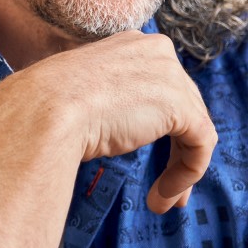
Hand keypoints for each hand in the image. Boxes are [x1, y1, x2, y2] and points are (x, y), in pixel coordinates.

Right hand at [4, 31, 216, 213]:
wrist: (45, 111)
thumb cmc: (51, 108)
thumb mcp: (86, 97)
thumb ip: (113, 103)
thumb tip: (123, 127)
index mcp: (133, 45)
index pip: (162, 88)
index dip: (163, 128)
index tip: (153, 161)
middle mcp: (157, 51)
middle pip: (183, 108)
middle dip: (178, 153)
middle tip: (167, 191)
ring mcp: (171, 75)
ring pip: (194, 128)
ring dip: (181, 170)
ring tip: (163, 202)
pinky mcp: (180, 104)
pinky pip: (201, 143)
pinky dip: (188, 173)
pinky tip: (165, 195)